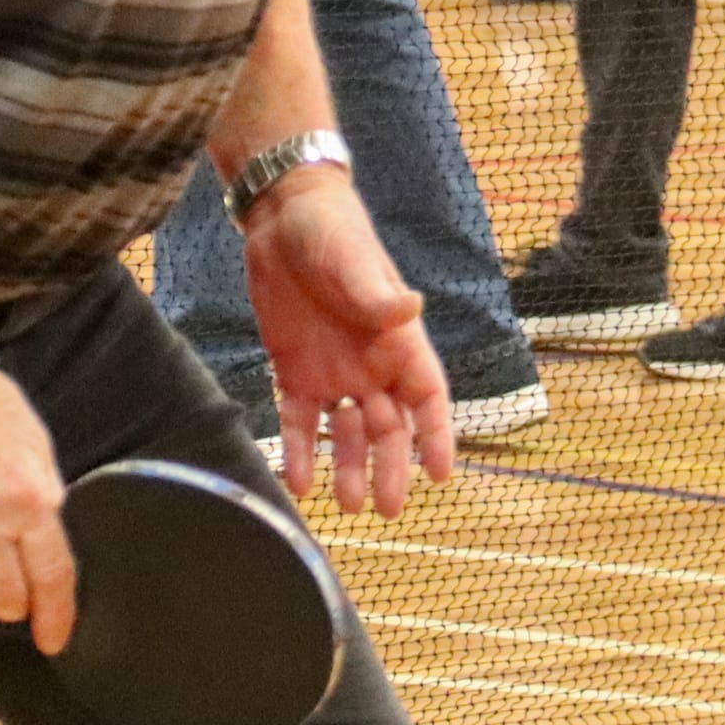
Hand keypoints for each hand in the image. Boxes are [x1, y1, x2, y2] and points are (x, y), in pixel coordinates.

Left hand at [240, 169, 453, 516]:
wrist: (282, 217)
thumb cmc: (332, 231)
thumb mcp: (353, 259)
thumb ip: (377, 293)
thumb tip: (410, 308)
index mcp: (398, 340)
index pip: (427, 397)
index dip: (437, 434)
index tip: (442, 472)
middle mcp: (372, 364)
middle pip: (391, 427)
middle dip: (392, 467)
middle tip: (388, 507)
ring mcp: (333, 371)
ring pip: (348, 432)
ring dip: (349, 466)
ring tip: (347, 504)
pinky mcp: (294, 370)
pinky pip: (299, 420)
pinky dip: (299, 451)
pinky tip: (297, 483)